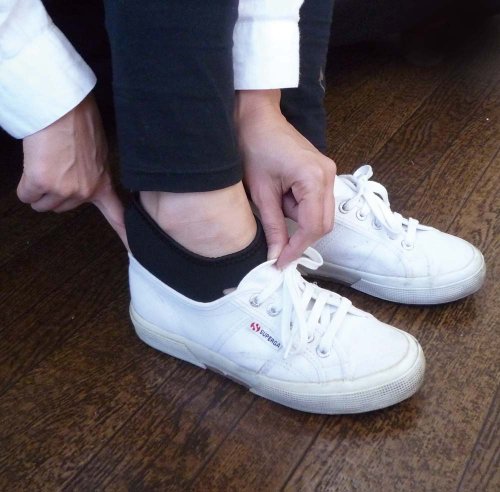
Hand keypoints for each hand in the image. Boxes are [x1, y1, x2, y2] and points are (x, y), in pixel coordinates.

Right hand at [18, 94, 127, 247]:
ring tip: (45, 164)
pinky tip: (33, 165)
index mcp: (103, 184)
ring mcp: (64, 189)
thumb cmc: (79, 125)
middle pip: (62, 208)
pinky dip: (25, 185)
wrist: (61, 109)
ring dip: (39, 189)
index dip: (123, 233)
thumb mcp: (97, 154)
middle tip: (57, 167)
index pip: (118, 216)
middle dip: (56, 191)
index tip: (132, 248)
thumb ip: (93, 174)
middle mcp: (85, 192)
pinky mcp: (41, 183)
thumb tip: (84, 182)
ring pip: (43, 204)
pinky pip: (26, 196)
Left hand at [236, 90, 335, 267]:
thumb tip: (277, 255)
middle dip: (300, 238)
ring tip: (274, 204)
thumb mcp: (261, 193)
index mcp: (313, 178)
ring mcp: (327, 172)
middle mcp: (328, 175)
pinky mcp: (321, 171)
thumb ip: (273, 227)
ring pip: (320, 214)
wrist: (257, 118)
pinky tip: (282, 196)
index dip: (297, 249)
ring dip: (298, 220)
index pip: (313, 227)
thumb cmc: (254, 148)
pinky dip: (300, 208)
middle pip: (323, 223)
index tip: (281, 263)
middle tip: (279, 249)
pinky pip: (316, 201)